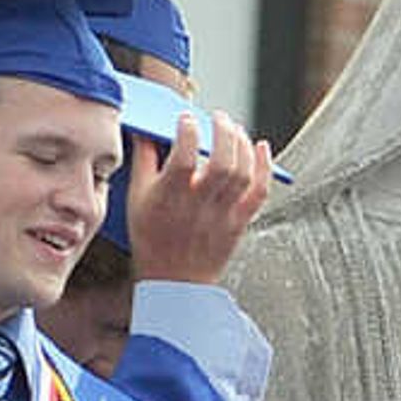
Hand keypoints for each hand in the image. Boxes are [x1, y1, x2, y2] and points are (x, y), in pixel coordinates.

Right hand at [118, 103, 270, 287]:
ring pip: (242, 173)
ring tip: (235, 129)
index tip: (186, 118)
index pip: (182, 158)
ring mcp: (222, 216)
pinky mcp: (239, 223)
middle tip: (219, 117)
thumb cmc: (152, 240)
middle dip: (223, 132)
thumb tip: (148, 130)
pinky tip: (261, 147)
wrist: (174, 283)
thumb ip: (144, 161)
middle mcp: (198, 206)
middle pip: (221, 163)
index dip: (187, 132)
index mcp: (169, 198)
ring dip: (242, 144)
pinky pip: (259, 192)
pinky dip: (264, 167)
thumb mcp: (137, 200)